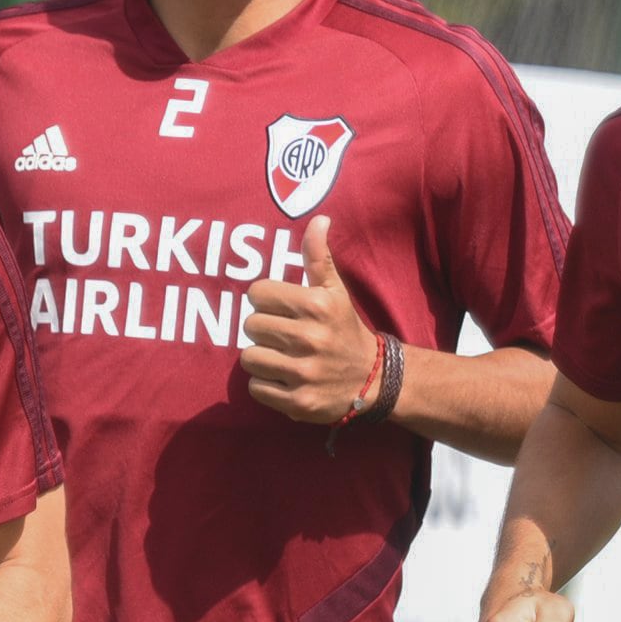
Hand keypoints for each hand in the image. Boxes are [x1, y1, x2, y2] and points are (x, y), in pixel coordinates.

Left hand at [240, 215, 379, 422]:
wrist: (372, 380)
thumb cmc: (344, 329)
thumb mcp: (335, 291)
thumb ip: (319, 256)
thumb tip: (319, 218)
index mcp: (316, 305)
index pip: (257, 293)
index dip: (266, 300)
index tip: (281, 309)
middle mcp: (310, 338)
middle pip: (250, 325)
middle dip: (264, 330)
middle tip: (284, 335)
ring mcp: (304, 373)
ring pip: (248, 357)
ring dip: (262, 358)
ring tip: (283, 357)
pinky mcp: (298, 403)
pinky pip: (256, 387)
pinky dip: (266, 385)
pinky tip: (286, 378)